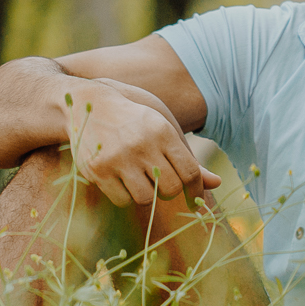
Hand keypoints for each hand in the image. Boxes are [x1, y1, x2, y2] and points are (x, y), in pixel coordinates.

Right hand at [62, 79, 220, 205]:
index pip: (190, 172)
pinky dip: (124, 196)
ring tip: (137, 178)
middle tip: (159, 182)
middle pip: (170, 189)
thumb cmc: (134, 120)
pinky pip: (122, 200)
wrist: (88, 105)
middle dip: (168, 191)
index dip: (195, 191)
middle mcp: (142, 145)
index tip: (194, 201)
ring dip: (145, 194)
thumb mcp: (162, 129)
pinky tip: (120, 180)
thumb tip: (217, 184)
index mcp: (163, 132)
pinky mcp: (98, 170)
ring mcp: (119, 159)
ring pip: (146, 198)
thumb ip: (188, 159)